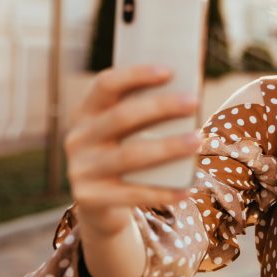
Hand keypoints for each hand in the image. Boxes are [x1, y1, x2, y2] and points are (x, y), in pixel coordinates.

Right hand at [64, 65, 202, 238]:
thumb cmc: (122, 154)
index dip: (135, 75)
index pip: (105, 84)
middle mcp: (78, 138)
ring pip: (130, 155)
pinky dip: (162, 192)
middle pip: (121, 116)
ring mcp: (81, 169)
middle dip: (161, 106)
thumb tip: (187, 98)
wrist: (97, 205)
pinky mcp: (90, 198)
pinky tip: (186, 189)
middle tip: (194, 101)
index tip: (168, 71)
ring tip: (198, 140)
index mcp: (86, 113)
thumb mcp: (123, 132)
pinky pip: (132, 194)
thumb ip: (143, 116)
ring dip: (168, 147)